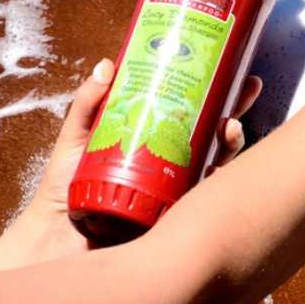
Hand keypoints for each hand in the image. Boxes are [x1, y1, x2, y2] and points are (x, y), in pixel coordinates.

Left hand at [0, 60, 262, 269]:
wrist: (55, 238)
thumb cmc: (63, 189)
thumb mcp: (76, 139)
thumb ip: (88, 105)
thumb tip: (107, 65)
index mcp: (153, 141)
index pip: (190, 112)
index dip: (213, 90)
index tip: (228, 67)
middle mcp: (173, 164)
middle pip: (213, 131)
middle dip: (237, 107)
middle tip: (249, 86)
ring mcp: (179, 190)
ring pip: (219, 160)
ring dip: (233, 141)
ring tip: (231, 126)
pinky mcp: (178, 215)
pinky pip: (208, 197)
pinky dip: (223, 181)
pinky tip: (224, 165)